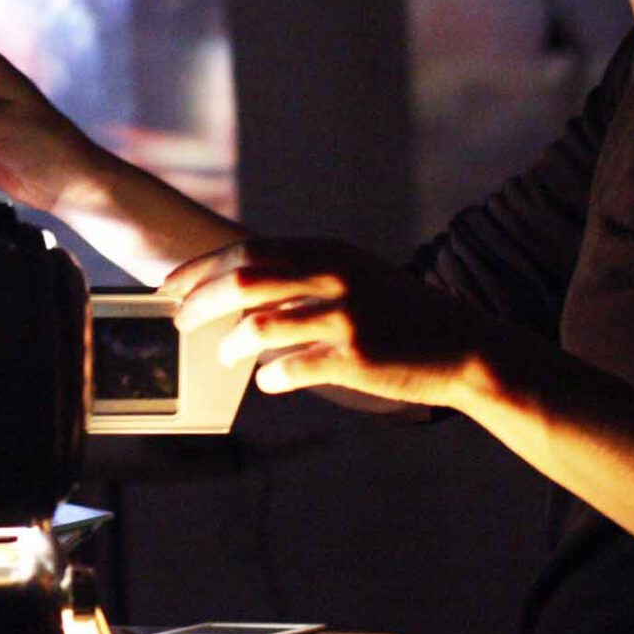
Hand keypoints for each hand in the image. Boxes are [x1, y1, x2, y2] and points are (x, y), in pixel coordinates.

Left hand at [161, 237, 535, 408]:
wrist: (463, 346)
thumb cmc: (398, 314)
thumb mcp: (353, 276)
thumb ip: (301, 276)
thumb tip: (235, 290)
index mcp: (327, 252)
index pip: (246, 253)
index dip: (200, 270)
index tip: (169, 286)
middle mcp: (333, 278)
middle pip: (243, 283)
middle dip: (200, 303)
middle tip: (180, 322)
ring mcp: (344, 318)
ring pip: (259, 327)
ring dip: (231, 346)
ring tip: (225, 357)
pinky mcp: (355, 359)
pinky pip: (290, 369)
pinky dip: (269, 377)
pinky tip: (269, 380)